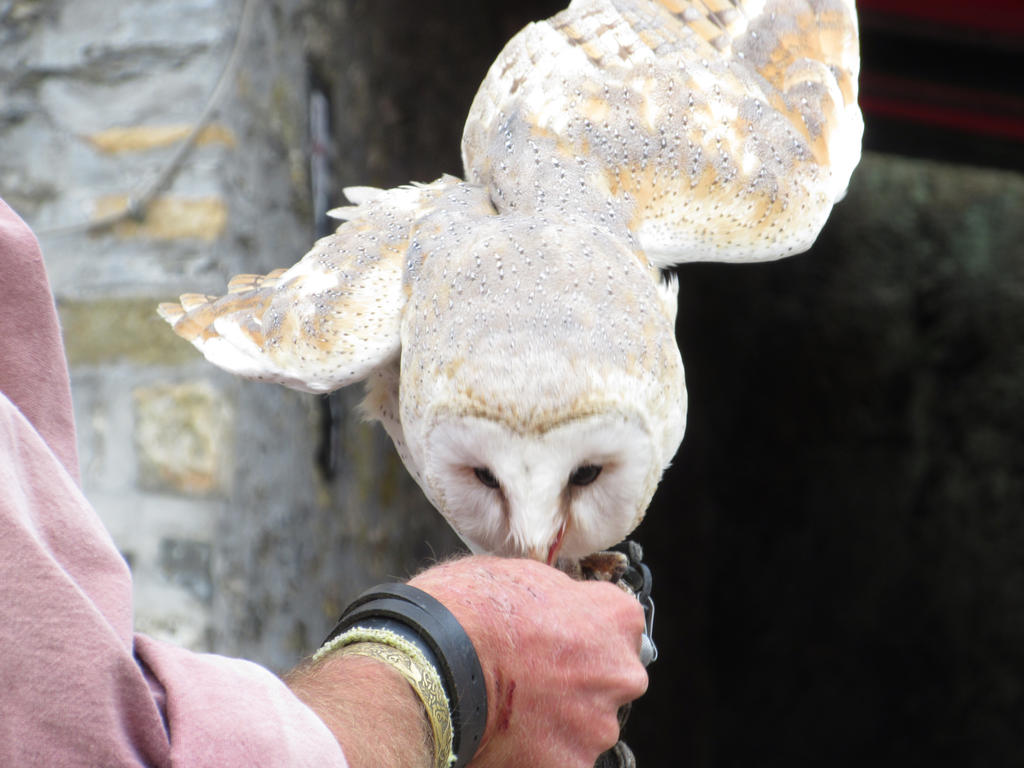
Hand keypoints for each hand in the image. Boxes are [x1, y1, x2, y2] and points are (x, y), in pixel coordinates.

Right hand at [410, 556, 647, 767]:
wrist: (434, 662)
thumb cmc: (470, 609)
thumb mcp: (522, 573)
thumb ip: (560, 596)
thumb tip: (559, 607)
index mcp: (615, 617)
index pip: (620, 625)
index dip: (585, 631)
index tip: (562, 638)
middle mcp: (620, 673)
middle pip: (611, 681)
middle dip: (579, 682)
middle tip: (533, 678)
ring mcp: (597, 725)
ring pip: (587, 726)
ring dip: (559, 721)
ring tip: (512, 709)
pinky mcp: (570, 766)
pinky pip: (561, 760)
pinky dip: (539, 754)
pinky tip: (506, 737)